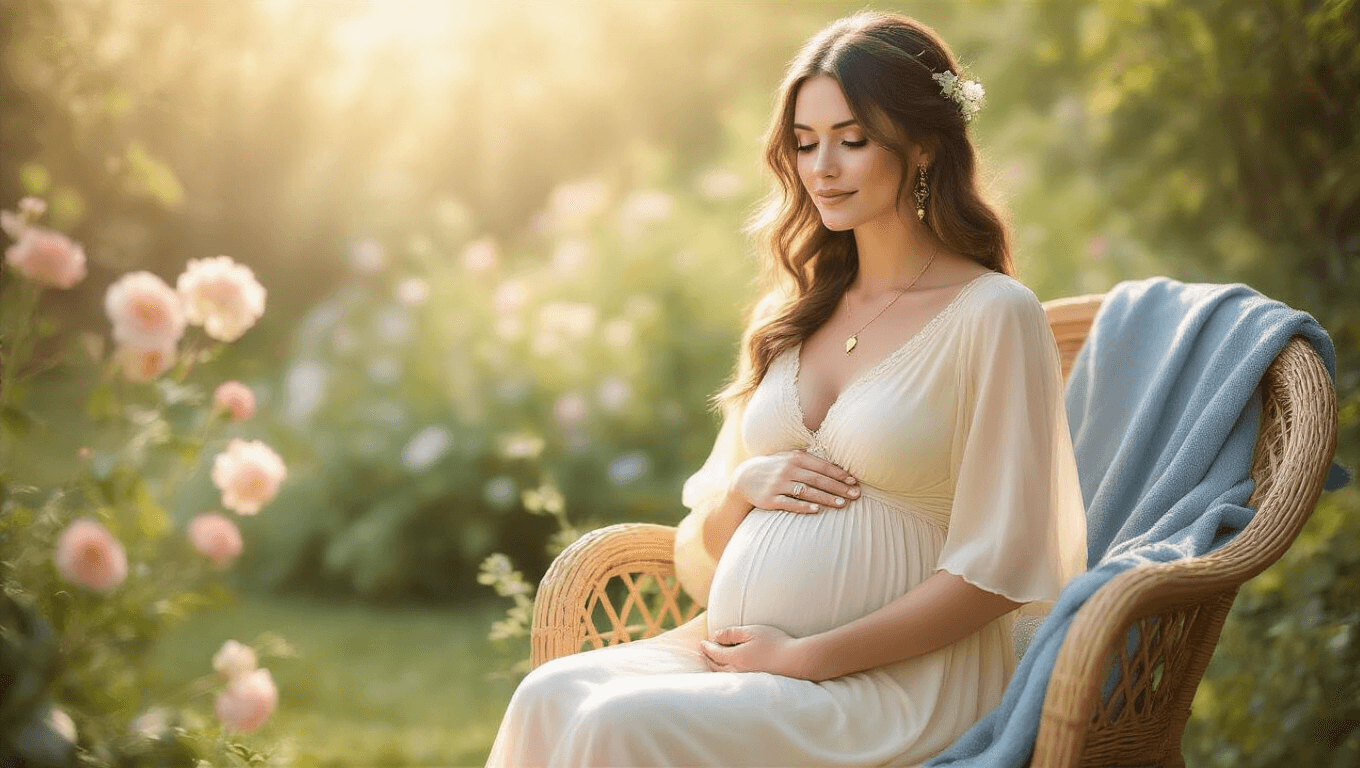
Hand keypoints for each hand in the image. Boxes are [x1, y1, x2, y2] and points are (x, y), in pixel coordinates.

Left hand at [699, 625, 819, 679]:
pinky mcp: (755, 682)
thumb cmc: (775, 643)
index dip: (706, 647)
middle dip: (708, 658)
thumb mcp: (752, 631)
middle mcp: (738, 670)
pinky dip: (725, 673)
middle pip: (716, 665)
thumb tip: (716, 636)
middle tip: (703, 652)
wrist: (795, 661)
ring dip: (715, 667)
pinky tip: (729, 671)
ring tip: (712, 662)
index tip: (702, 643)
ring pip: (724, 674)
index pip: (714, 653)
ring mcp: (746, 678)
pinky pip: (733, 678)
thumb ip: (732, 633)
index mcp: (735, 657)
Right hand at [730, 449, 858, 515]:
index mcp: (795, 458)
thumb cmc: (774, 467)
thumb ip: (809, 459)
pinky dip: (803, 507)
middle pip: (818, 479)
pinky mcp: (769, 499)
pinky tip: (816, 511)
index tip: (854, 482)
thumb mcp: (789, 457)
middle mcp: (787, 470)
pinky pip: (789, 503)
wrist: (744, 477)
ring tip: (842, 505)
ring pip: (806, 492)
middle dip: (838, 488)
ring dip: (826, 498)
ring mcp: (778, 485)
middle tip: (855, 496)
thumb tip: (836, 465)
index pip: (822, 466)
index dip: (839, 474)